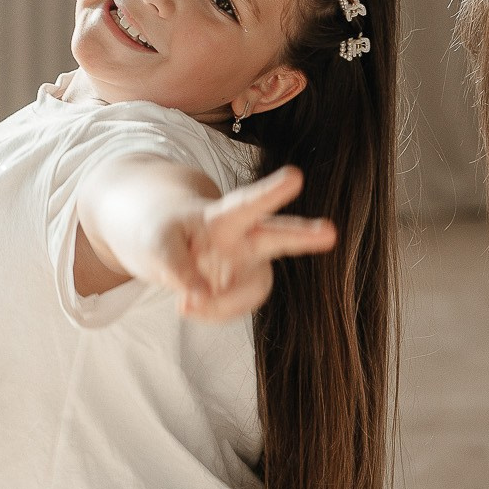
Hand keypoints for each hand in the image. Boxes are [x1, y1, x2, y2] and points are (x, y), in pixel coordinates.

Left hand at [132, 166, 336, 320]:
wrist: (165, 242)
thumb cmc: (164, 231)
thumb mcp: (158, 243)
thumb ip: (177, 268)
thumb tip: (197, 299)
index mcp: (222, 217)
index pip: (246, 205)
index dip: (270, 193)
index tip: (295, 176)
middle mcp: (244, 238)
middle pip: (277, 235)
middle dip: (303, 234)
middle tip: (330, 231)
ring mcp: (248, 265)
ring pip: (256, 288)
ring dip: (225, 304)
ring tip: (184, 306)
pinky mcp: (243, 288)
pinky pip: (232, 310)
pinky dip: (210, 312)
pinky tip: (193, 303)